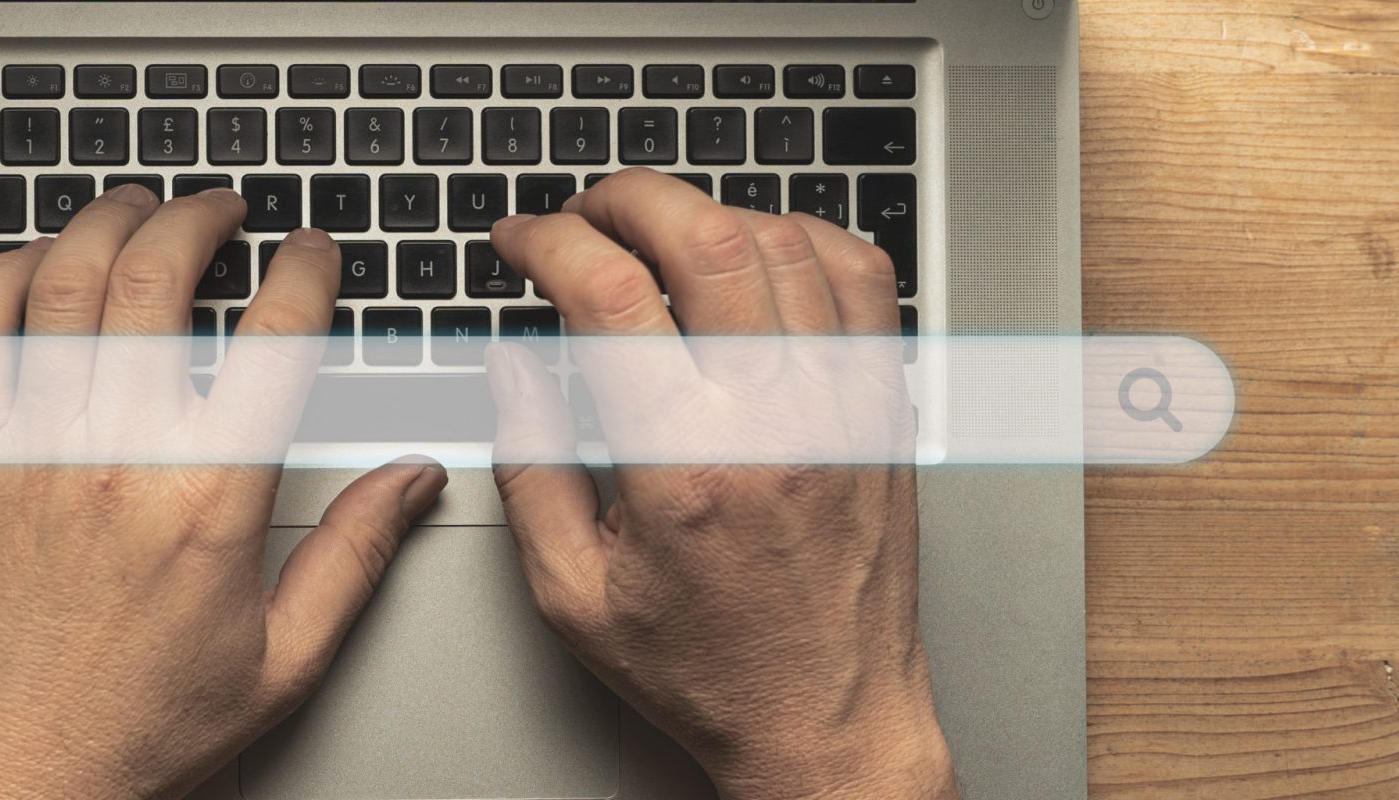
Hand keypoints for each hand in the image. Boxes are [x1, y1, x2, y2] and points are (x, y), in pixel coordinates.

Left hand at [0, 185, 447, 798]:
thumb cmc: (145, 722)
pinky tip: (35, 264)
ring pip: (62, 284)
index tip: (313, 251)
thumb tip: (413, 478)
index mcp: (208, 501)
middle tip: (223, 209)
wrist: (24, 770)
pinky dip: (2, 274)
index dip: (304, 271)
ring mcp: (32, 451)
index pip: (273, 340)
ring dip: (105, 223)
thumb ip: (357, 553)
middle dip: (200, 218)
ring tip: (138, 208)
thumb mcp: (287, 655)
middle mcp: (116, 460)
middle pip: (157, 280)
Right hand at [484, 169, 956, 799]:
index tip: (519, 243)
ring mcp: (841, 407)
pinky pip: (864, 278)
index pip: (608, 295)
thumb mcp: (571, 593)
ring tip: (657, 235)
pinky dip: (804, 237)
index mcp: (683, 467)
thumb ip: (530, 467)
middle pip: (704, 235)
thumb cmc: (708, 670)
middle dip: (623, 197)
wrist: (827, 721)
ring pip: (784, 241)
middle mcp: (773, 423)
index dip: (545, 242)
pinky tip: (757, 254)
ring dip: (707, 212)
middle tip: (582, 214)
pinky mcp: (883, 410)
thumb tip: (515, 365)